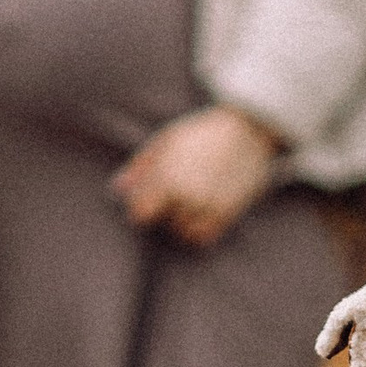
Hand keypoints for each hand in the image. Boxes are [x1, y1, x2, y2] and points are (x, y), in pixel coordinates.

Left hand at [113, 104, 279, 248]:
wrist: (247, 130)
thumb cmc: (200, 132)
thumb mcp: (166, 140)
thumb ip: (140, 166)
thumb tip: (117, 188)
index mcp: (167, 178)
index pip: (140, 214)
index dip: (140, 208)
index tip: (145, 200)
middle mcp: (187, 196)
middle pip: (163, 224)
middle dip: (164, 212)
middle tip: (173, 195)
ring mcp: (208, 207)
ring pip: (183, 232)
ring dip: (182, 222)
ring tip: (189, 201)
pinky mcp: (228, 213)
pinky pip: (204, 236)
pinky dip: (199, 229)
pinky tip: (201, 210)